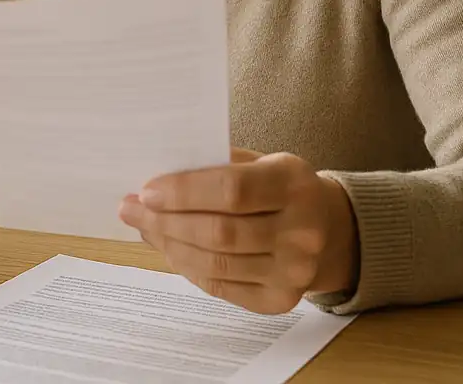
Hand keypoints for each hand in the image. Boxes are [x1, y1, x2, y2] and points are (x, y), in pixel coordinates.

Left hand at [118, 147, 357, 314]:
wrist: (331, 230)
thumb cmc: (280, 188)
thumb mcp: (259, 162)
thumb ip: (214, 167)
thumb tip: (155, 183)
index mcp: (294, 184)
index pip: (232, 190)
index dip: (184, 191)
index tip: (147, 189)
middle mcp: (301, 232)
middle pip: (219, 232)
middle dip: (165, 220)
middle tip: (131, 208)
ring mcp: (294, 272)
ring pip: (215, 263)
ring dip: (169, 244)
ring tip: (145, 227)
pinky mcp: (281, 300)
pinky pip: (220, 287)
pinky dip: (187, 267)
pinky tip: (170, 249)